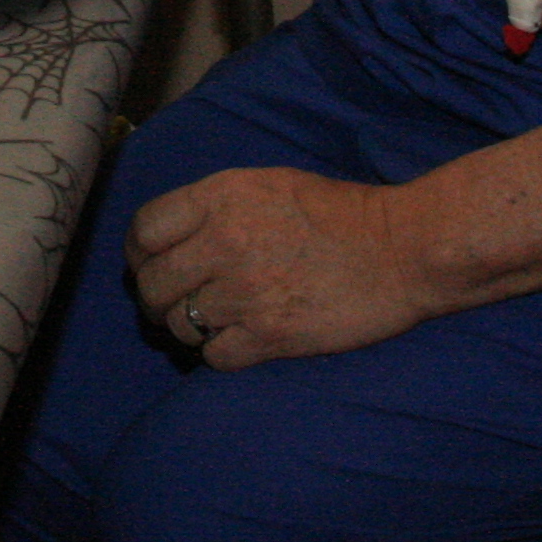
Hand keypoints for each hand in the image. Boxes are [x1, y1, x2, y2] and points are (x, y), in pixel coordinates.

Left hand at [126, 167, 434, 369]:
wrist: (401, 250)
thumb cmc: (340, 213)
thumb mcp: (268, 184)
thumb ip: (215, 207)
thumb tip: (171, 238)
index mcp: (220, 197)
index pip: (144, 230)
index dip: (141, 253)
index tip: (151, 264)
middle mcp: (223, 243)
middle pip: (152, 284)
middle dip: (156, 298)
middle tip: (174, 304)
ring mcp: (243, 293)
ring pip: (177, 325)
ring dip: (186, 329)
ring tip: (209, 324)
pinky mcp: (268, 336)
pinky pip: (213, 356)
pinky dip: (219, 353)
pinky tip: (238, 341)